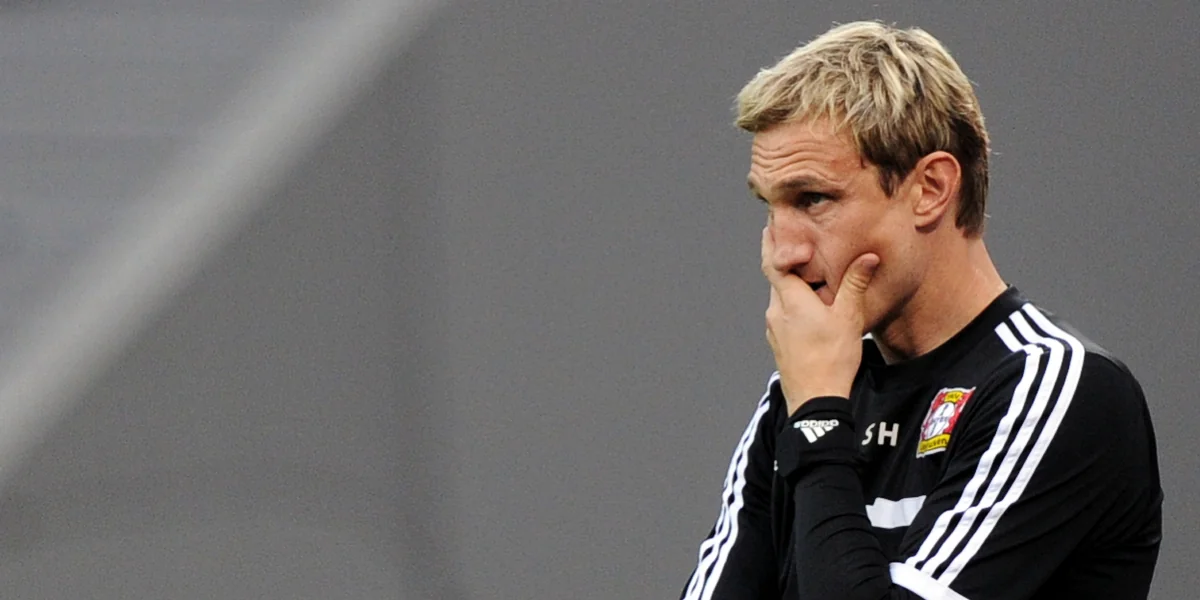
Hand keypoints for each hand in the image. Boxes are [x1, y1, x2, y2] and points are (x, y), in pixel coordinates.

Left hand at [762, 227, 879, 415]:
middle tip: (795, 243)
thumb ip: (855, 284)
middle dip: (785, 260)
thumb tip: (868, 257)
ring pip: (781, 298)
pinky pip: (783, 315)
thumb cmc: (832, 359)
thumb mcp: (849, 317)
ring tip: (809, 275)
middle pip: (777, 278)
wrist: (815, 401)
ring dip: (792, 285)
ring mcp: (774, 330)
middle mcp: (775, 312)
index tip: (773, 224)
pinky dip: (793, 305)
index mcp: (790, 300)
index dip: (772, 241)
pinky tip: (811, 310)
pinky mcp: (779, 344)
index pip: (773, 261)